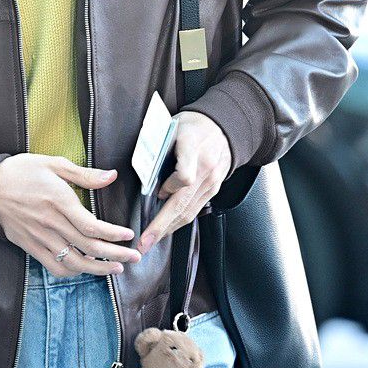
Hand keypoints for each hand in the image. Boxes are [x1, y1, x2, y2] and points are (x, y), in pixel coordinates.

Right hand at [0, 153, 142, 277]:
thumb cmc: (21, 171)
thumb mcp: (53, 163)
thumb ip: (84, 174)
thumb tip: (111, 176)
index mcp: (58, 201)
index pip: (91, 226)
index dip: (113, 235)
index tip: (128, 235)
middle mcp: (51, 223)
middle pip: (88, 247)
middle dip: (115, 255)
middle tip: (134, 256)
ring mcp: (40, 238)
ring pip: (74, 261)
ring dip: (98, 269)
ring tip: (116, 268)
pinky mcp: (30, 246)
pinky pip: (54, 266)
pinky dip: (72, 272)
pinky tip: (85, 269)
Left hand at [136, 112, 231, 254]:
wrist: (223, 127)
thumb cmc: (192, 126)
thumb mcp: (171, 127)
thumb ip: (158, 148)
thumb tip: (144, 174)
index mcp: (193, 148)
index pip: (184, 176)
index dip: (169, 187)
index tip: (157, 192)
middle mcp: (206, 169)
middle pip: (183, 203)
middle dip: (161, 226)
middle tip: (144, 242)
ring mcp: (212, 182)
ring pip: (189, 211)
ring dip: (169, 229)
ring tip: (151, 241)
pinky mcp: (213, 190)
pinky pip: (195, 209)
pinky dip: (179, 221)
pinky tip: (166, 229)